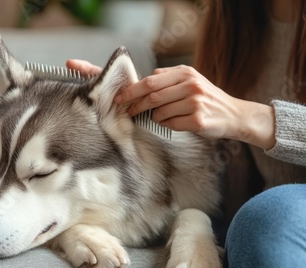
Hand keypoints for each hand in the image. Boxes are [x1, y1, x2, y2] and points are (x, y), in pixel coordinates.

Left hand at [68, 61, 275, 149]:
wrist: (234, 116)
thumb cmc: (206, 101)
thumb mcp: (187, 84)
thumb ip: (165, 81)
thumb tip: (140, 84)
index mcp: (182, 73)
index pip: (147, 79)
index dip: (124, 85)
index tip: (101, 87)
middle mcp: (188, 83)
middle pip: (149, 94)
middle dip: (132, 103)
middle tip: (122, 110)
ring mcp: (193, 100)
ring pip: (158, 111)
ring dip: (153, 117)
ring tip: (160, 117)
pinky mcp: (198, 118)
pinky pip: (171, 124)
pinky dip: (169, 125)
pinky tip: (180, 123)